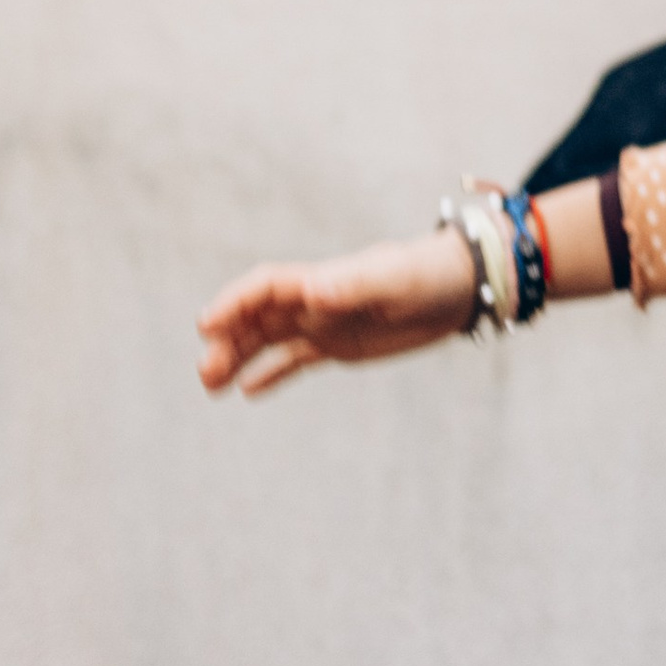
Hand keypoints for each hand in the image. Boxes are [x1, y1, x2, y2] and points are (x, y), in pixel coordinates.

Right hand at [197, 226, 478, 397]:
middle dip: (228, 341)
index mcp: (321, 280)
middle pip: (257, 319)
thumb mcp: (392, 280)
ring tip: (212, 385)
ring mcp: (325, 323)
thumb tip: (311, 292)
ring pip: (269, 341)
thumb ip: (352, 285)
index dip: (234, 303)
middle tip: (206, 373)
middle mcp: (315, 301)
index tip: (207, 325)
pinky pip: (296, 359)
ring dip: (239, 358)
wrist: (459, 287)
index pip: (264, 288)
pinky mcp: (340, 345)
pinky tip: (247, 391)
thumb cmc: (426, 274)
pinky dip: (271, 373)